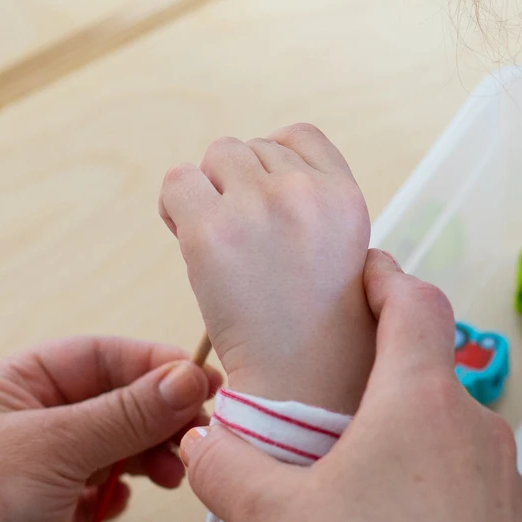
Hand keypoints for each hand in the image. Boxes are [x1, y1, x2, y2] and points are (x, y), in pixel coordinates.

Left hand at [0, 337, 216, 521]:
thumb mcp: (54, 447)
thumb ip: (126, 413)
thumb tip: (189, 378)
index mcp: (5, 385)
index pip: (93, 357)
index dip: (151, 366)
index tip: (205, 385)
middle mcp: (17, 422)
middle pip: (106, 402)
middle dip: (153, 417)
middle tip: (198, 438)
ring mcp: (29, 473)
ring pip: (105, 448)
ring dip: (142, 456)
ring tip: (170, 477)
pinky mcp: (40, 519)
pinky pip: (94, 492)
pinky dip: (114, 494)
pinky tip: (118, 505)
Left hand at [159, 123, 374, 412]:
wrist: (302, 385)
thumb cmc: (320, 332)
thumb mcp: (344, 254)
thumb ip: (312, 208)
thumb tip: (260, 174)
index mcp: (346, 195)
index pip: (299, 135)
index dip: (274, 164)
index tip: (264, 206)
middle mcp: (304, 191)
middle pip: (249, 148)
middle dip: (237, 185)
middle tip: (238, 240)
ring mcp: (257, 206)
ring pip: (214, 157)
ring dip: (207, 193)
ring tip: (216, 242)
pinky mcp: (212, 231)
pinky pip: (177, 182)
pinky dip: (175, 208)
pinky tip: (190, 243)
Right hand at [179, 250, 521, 521]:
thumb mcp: (268, 518)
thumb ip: (225, 467)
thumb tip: (196, 441)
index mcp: (419, 398)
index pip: (416, 304)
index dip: (387, 279)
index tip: (363, 274)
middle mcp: (477, 427)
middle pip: (436, 373)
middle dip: (390, 375)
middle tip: (345, 390)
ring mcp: (509, 484)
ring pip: (458, 438)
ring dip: (417, 441)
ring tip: (367, 476)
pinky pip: (478, 494)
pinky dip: (443, 497)